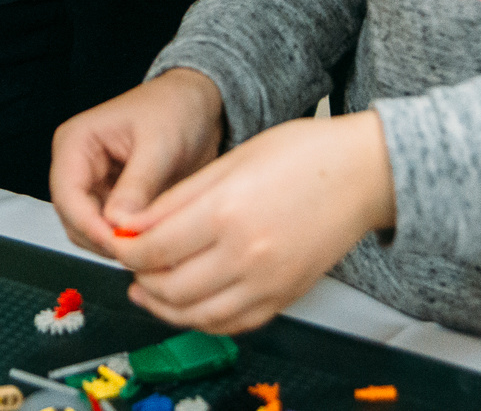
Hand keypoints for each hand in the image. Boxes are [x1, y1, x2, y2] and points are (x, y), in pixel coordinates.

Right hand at [51, 70, 227, 256]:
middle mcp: (77, 167)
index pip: (68, 195)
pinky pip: (111, 232)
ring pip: (90, 233)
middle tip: (142, 253)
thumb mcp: (160, 144)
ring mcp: (94, 186)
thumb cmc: (175, 108)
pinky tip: (153, 244)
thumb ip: (138, 184)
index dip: (90, 226)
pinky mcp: (112, 202)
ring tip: (152, 250)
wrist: (197, 106)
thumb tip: (119, 223)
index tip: (122, 245)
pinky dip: (129, 243)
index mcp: (75, 143)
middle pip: (74, 220)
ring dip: (117, 245)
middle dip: (104, 240)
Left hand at [109, 109, 395, 333]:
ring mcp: (268, 283)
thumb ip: (176, 200)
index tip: (117, 240)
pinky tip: (188, 303)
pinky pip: (232, 324)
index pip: (153, 250)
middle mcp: (246, 256)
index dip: (125, 250)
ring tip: (148, 288)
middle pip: (169, 288)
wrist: (363, 175)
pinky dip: (202, 319)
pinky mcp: (284, 298)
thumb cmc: (303, 155)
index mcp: (225, 213)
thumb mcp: (229, 161)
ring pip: (197, 315)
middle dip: (139, 278)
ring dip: (164, 306)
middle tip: (131, 262)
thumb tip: (132, 225)